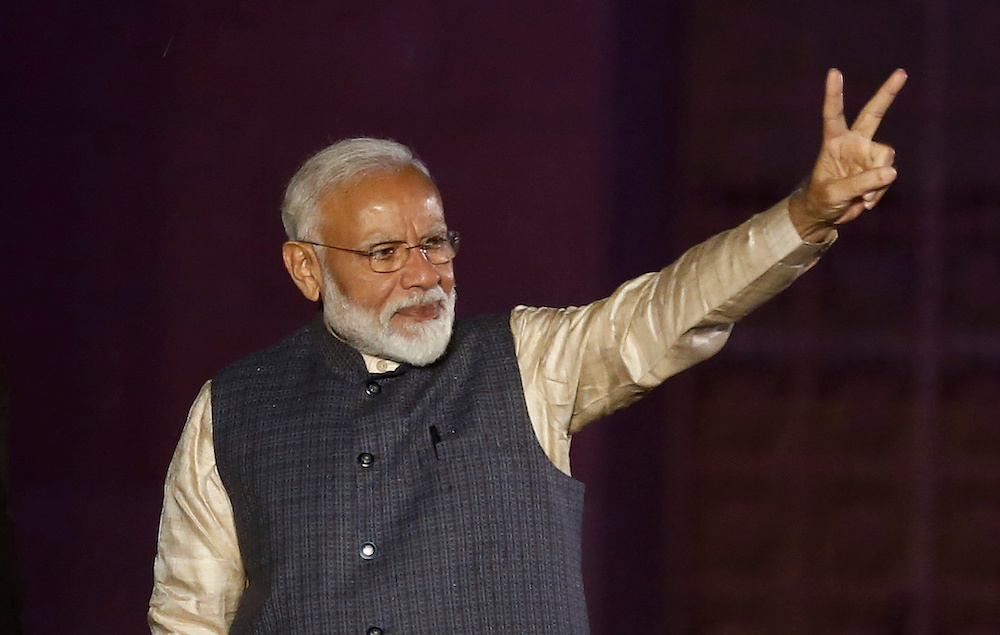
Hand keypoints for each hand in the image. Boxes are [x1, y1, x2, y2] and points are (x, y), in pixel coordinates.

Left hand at [789, 68, 907, 241]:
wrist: (826, 213)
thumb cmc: (821, 198)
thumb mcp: (835, 193)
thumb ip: (861, 182)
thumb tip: (892, 171)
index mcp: (834, 142)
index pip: (833, 115)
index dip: (834, 94)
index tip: (834, 72)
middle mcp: (854, 143)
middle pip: (874, 114)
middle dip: (887, 93)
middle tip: (901, 72)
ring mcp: (868, 155)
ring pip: (885, 158)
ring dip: (877, 182)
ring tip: (861, 197)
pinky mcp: (878, 169)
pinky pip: (887, 178)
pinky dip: (878, 192)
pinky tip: (865, 200)